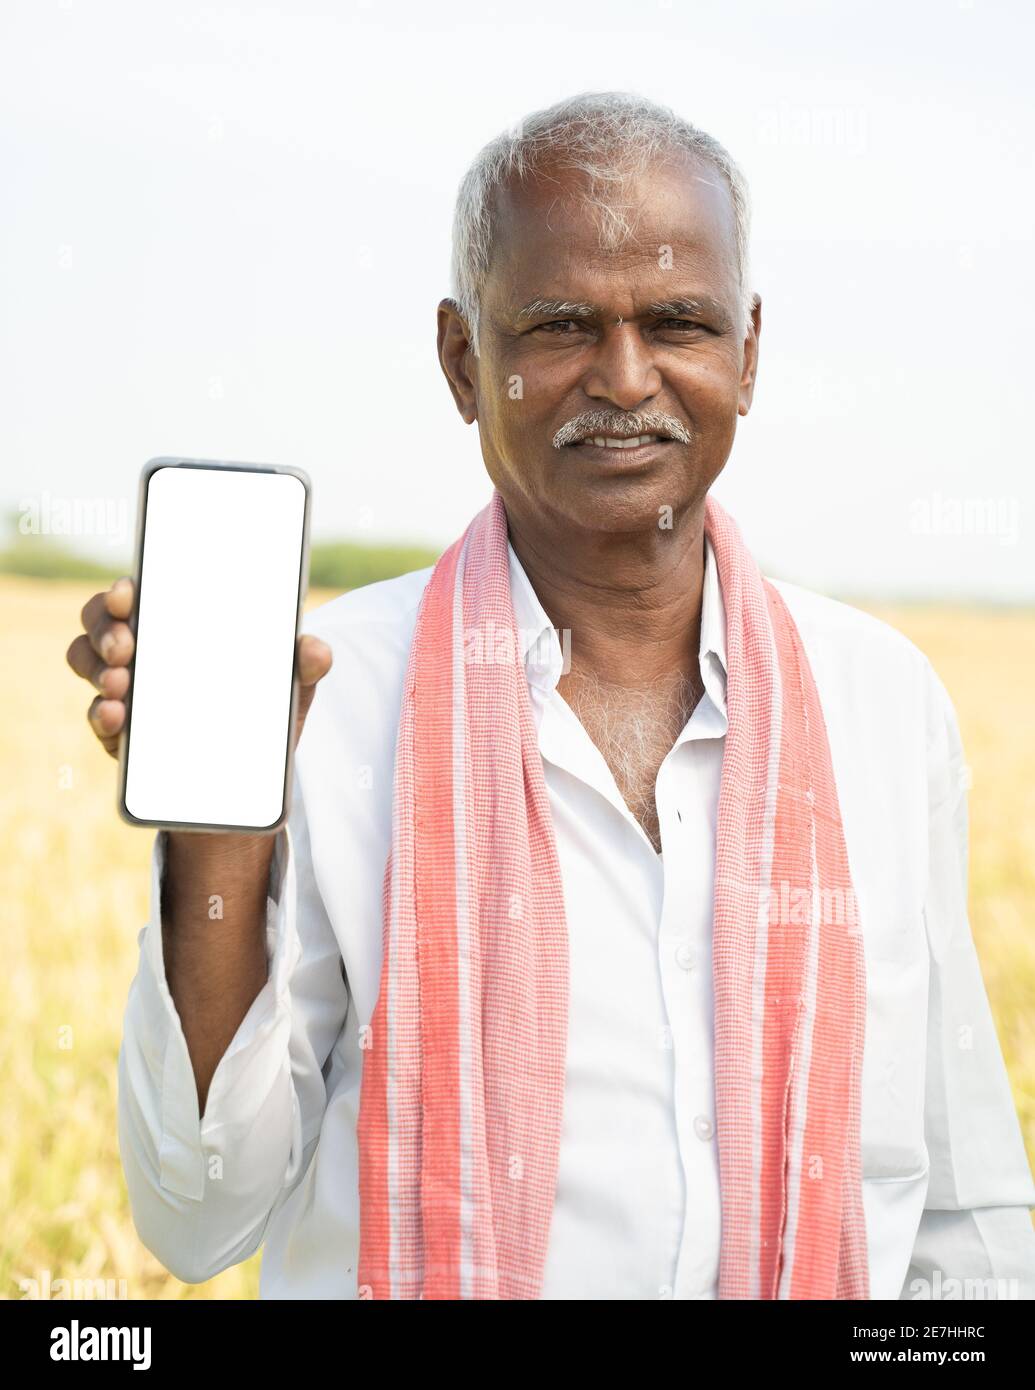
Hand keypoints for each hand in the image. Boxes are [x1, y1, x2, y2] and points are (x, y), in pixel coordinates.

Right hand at [66, 576, 332, 759]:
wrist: (251, 780)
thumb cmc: (262, 713)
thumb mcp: (289, 686)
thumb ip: (305, 664)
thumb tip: (316, 650)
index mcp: (177, 626)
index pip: (136, 595)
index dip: (124, 591)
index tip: (128, 594)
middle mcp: (143, 651)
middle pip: (99, 622)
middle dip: (105, 628)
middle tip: (127, 646)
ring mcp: (126, 691)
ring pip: (87, 663)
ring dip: (97, 668)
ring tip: (121, 682)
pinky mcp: (121, 736)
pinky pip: (98, 718)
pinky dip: (101, 715)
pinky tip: (116, 716)